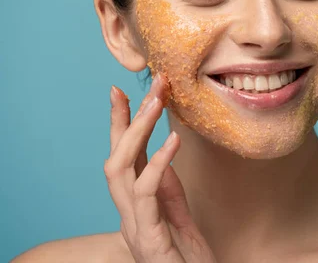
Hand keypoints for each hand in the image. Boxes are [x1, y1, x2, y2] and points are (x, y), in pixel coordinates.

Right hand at [104, 73, 216, 261]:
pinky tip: (173, 140)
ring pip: (121, 169)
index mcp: (135, 206)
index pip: (124, 157)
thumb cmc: (187, 260)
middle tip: (149, 85)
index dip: (120, 124)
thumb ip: (168, 188)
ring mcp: (134, 225)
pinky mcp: (148, 237)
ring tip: (157, 101)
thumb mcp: (179, 216)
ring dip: (138, 131)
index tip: (121, 91)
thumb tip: (164, 152)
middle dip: (127, 118)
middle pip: (116, 157)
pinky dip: (158, 163)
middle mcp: (128, 213)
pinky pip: (147, 193)